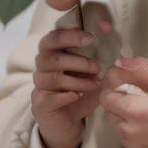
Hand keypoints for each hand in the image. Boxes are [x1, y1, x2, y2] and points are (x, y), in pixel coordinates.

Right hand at [30, 0, 103, 147]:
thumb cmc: (80, 88)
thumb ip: (97, 49)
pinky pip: (51, 97)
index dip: (69, 35)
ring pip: (56, 78)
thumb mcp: (91, 69)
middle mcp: (42, 66)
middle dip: (79, 61)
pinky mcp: (40, 103)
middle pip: (53, 57)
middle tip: (98, 66)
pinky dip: (66, 95)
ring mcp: (39, 85)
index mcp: (52, 52)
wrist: (69, 121)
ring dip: (79, 80)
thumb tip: (107, 26)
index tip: (90, 37)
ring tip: (96, 84)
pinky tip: (78, 96)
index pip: (53, 37)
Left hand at [99, 57, 147, 147]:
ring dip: (126, 108)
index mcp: (139, 113)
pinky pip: (126, 132)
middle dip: (120, 94)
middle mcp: (133, 132)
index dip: (114, 81)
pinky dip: (133, 121)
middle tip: (144, 86)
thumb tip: (121, 62)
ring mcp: (137, 144)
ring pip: (117, 120)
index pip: (106, 95)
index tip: (128, 74)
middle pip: (109, 108)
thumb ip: (143, 69)